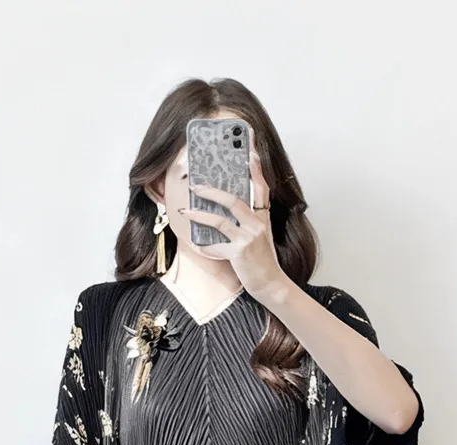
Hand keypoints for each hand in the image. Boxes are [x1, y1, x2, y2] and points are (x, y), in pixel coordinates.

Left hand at [182, 134, 287, 302]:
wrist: (270, 284)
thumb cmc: (261, 260)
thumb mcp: (259, 235)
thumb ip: (248, 220)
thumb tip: (224, 208)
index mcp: (263, 216)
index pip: (261, 187)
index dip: (255, 168)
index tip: (250, 149)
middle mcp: (257, 224)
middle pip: (234, 200)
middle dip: (212, 192)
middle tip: (196, 186)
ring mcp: (249, 238)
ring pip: (220, 220)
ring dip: (200, 214)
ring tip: (185, 210)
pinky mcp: (240, 252)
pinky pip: (216, 246)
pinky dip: (205, 247)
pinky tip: (196, 245)